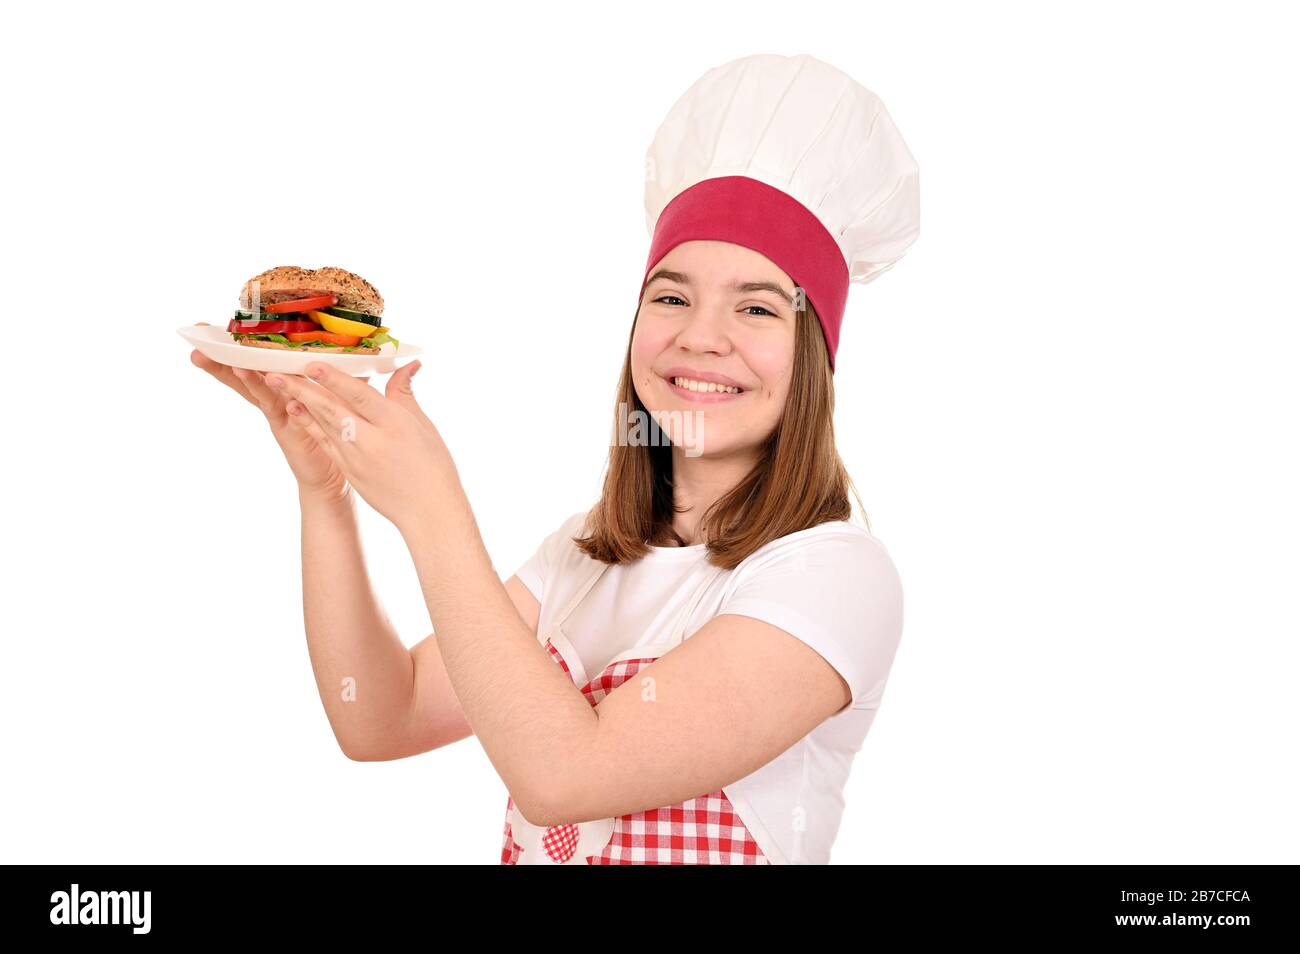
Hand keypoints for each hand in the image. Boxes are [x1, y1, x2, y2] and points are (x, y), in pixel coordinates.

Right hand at [189, 322, 359, 501]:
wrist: (333, 471)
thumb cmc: (336, 429)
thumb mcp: (339, 394)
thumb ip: (340, 373)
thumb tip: (352, 347)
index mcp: (286, 383)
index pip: (260, 358)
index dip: (242, 342)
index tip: (217, 325)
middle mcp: (277, 395)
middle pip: (245, 370)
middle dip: (222, 354)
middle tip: (198, 334)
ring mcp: (278, 411)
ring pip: (254, 386)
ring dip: (238, 371)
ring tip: (217, 357)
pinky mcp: (285, 427)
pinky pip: (272, 404)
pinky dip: (262, 389)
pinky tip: (251, 375)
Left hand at [264, 358, 459, 534]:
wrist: (428, 511)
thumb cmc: (433, 467)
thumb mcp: (424, 426)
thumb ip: (404, 394)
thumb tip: (407, 364)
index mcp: (395, 424)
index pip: (360, 396)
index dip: (334, 379)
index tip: (312, 363)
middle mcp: (372, 441)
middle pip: (332, 409)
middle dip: (302, 389)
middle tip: (275, 372)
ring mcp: (356, 458)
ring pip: (323, 424)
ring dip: (298, 402)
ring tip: (276, 384)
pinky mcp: (349, 470)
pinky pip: (324, 442)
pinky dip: (308, 424)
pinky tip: (294, 410)